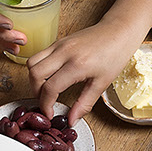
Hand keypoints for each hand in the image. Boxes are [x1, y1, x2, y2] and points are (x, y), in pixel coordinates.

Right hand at [26, 0, 151, 120]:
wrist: (119, 31)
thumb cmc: (115, 54)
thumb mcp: (102, 83)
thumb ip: (84, 104)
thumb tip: (72, 120)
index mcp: (77, 64)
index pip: (50, 88)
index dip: (46, 105)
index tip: (49, 114)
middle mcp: (64, 52)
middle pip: (34, 74)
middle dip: (36, 92)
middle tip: (46, 102)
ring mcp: (59, 44)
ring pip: (32, 62)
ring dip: (34, 79)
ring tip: (46, 90)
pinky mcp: (58, 41)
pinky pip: (40, 55)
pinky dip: (39, 68)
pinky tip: (51, 77)